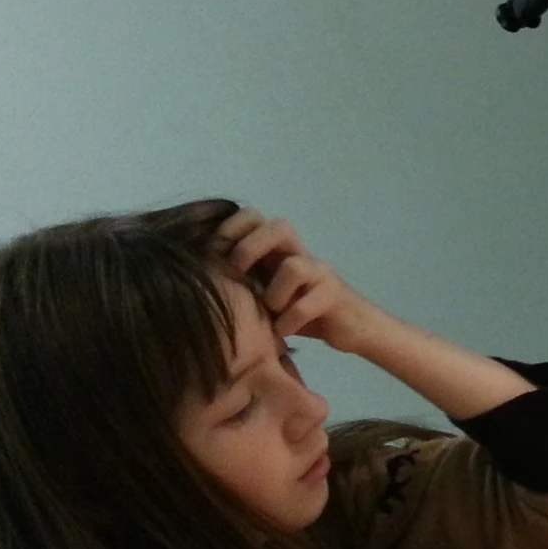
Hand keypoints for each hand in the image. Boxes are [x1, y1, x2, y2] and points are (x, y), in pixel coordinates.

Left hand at [215, 209, 392, 356]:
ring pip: (295, 265)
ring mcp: (320, 273)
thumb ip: (243, 282)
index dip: (232, 227)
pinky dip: (291, 319)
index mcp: (278, 252)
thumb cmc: (301, 313)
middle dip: (252, 247)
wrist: (353, 327)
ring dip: (274, 293)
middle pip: (280, 226)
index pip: (255, 217)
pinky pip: (309, 302)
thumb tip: (195, 280)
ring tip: (270, 312)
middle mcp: (300, 255)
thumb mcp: (265, 294)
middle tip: (239, 273)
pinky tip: (283, 330)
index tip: (213, 252)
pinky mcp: (335, 295)